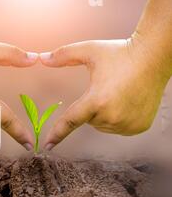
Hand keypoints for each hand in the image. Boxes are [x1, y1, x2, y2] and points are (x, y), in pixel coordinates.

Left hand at [40, 38, 170, 150]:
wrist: (155, 56)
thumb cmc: (119, 52)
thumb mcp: (89, 51)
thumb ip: (64, 56)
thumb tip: (41, 58)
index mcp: (97, 100)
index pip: (70, 121)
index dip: (57, 134)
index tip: (47, 146)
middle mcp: (112, 116)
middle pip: (89, 119)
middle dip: (92, 106)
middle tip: (108, 87)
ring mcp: (127, 124)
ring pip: (103, 125)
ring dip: (105, 113)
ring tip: (120, 92)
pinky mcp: (138, 127)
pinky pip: (118, 127)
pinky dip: (119, 117)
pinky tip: (128, 101)